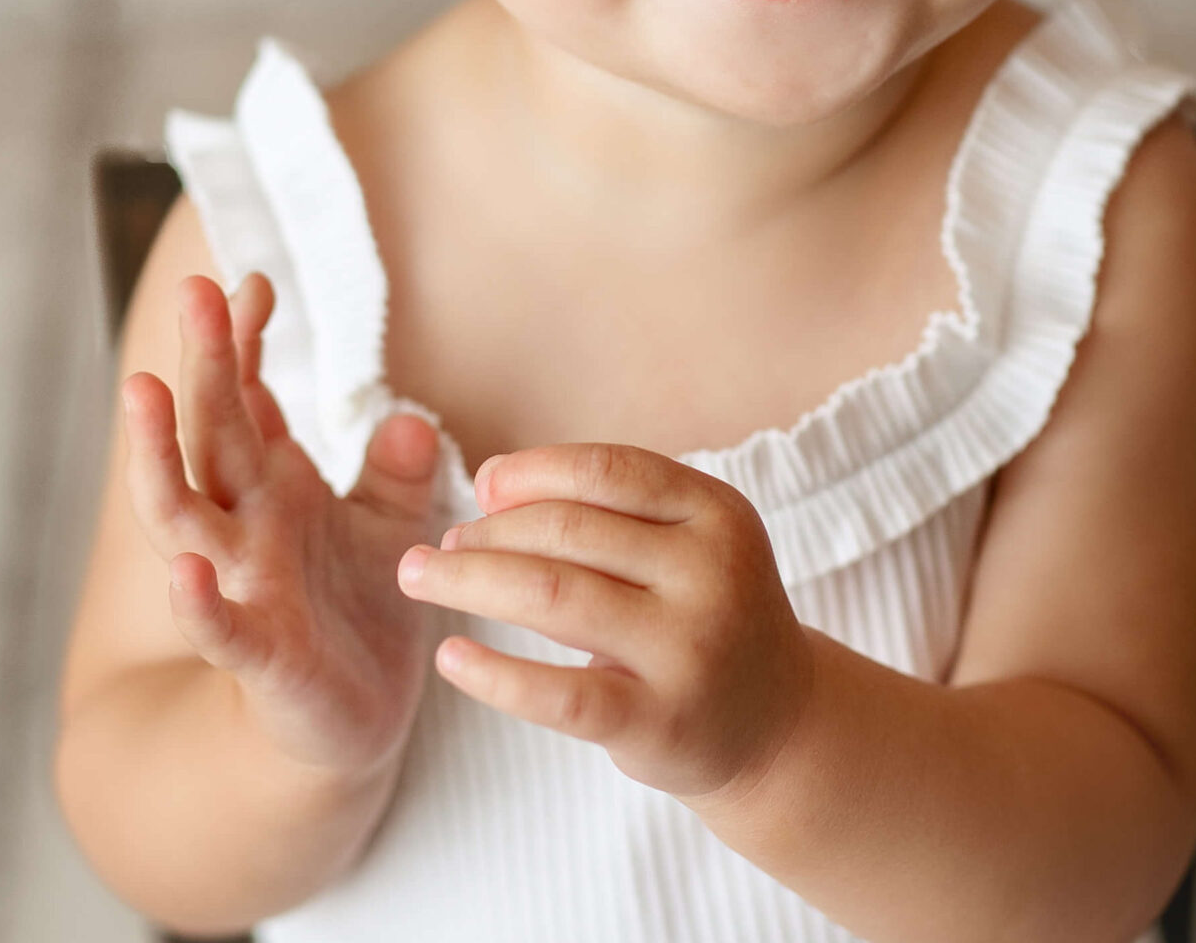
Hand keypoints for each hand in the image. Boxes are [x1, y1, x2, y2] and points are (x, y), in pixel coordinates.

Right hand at [122, 272, 440, 775]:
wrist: (354, 724)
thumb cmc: (360, 615)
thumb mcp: (393, 529)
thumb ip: (398, 469)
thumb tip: (409, 413)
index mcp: (275, 486)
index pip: (247, 400)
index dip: (244, 342)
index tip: (252, 280)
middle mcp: (246, 525)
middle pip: (211, 433)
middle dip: (202, 364)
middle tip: (194, 290)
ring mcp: (242, 586)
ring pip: (184, 514)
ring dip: (160, 456)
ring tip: (145, 390)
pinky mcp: (259, 656)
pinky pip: (222, 626)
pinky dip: (200, 600)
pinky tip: (186, 569)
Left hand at [394, 443, 815, 801]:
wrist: (773, 724)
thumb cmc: (702, 615)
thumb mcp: (686, 544)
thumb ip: (605, 509)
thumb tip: (489, 481)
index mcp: (717, 514)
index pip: (608, 470)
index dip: (532, 471)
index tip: (481, 486)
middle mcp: (712, 574)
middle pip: (570, 530)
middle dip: (489, 531)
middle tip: (442, 545)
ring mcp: (688, 650)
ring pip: (553, 596)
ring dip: (470, 580)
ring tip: (421, 577)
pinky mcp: (659, 722)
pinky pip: (558, 694)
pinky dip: (493, 673)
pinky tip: (451, 656)